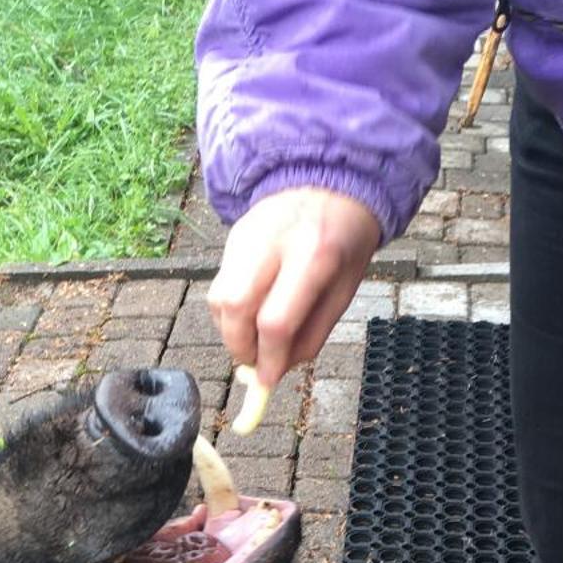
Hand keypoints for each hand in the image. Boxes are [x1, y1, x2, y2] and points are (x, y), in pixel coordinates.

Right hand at [209, 188, 382, 390]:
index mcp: (314, 256)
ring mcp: (247, 237)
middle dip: (238, 346)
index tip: (266, 381)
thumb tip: (277, 371)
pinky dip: (230, 311)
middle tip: (254, 361)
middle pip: (235, 307)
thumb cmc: (344, 243)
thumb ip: (312, 333)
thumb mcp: (344, 291)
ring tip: (253, 337)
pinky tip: (251, 312)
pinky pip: (220, 285)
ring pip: (218, 299)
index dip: (268, 359)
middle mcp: (274, 243)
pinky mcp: (233, 237)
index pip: (276, 321)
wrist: (330, 181)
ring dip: (230, 330)